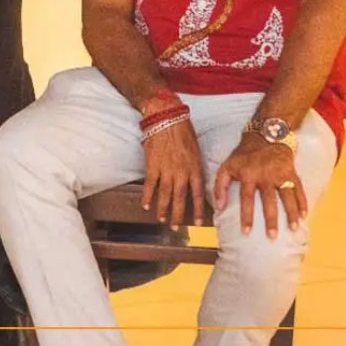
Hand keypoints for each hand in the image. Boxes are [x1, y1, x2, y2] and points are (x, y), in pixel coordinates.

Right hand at [141, 114, 206, 229]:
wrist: (165, 117)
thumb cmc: (183, 130)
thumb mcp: (195, 149)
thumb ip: (195, 166)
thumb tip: (193, 180)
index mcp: (194, 167)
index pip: (198, 194)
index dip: (198, 210)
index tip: (199, 222)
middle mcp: (181, 172)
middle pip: (180, 198)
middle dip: (179, 215)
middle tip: (177, 228)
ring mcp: (165, 170)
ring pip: (165, 195)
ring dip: (163, 209)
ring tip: (162, 220)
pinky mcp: (151, 165)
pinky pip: (150, 185)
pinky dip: (147, 196)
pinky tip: (146, 205)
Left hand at [213, 132, 306, 237]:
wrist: (265, 136)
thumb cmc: (243, 155)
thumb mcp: (227, 166)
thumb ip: (220, 186)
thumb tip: (219, 207)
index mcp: (248, 174)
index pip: (246, 199)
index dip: (246, 216)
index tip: (246, 232)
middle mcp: (265, 175)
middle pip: (269, 202)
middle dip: (271, 220)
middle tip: (272, 237)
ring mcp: (281, 174)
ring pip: (287, 197)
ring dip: (291, 214)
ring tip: (293, 229)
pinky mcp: (292, 173)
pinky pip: (299, 190)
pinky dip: (303, 203)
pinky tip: (304, 216)